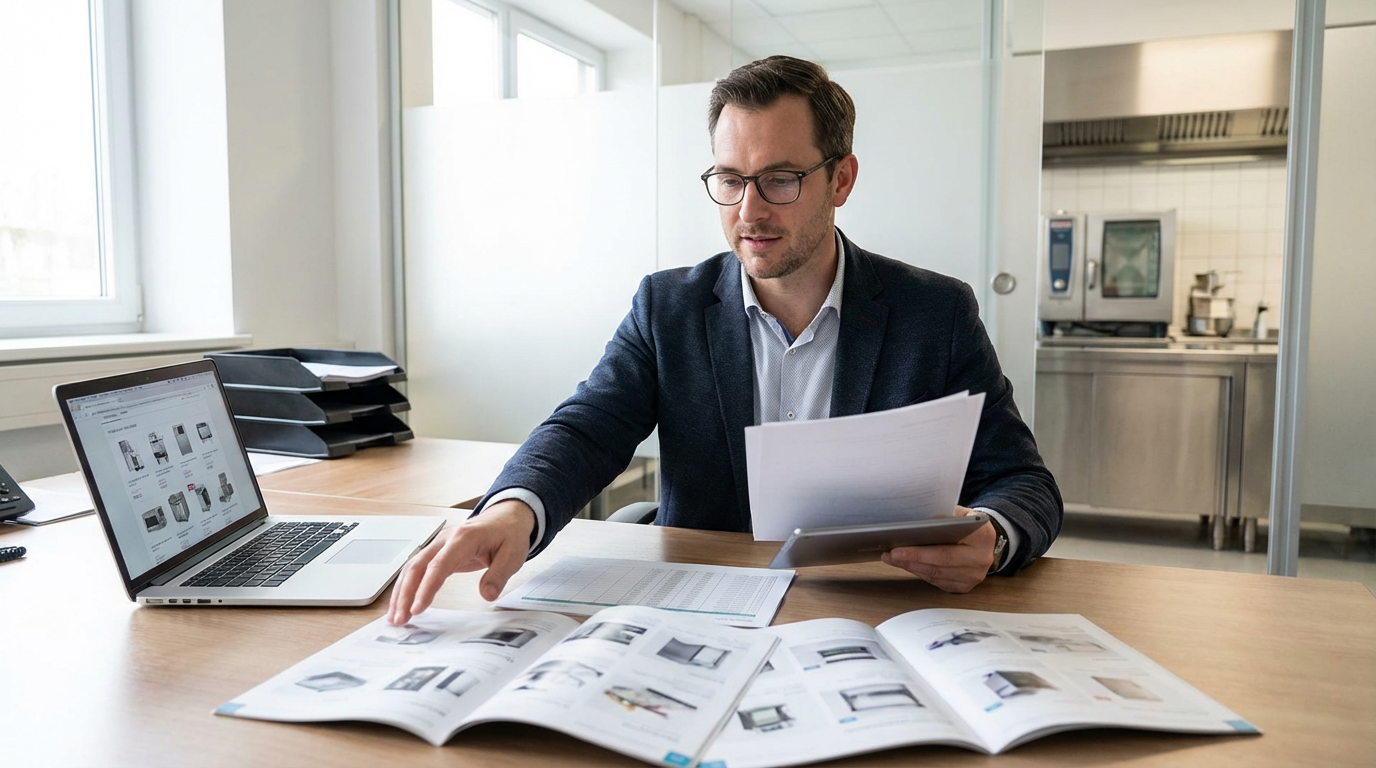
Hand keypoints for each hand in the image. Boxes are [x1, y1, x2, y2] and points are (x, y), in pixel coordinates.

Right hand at [387, 499, 535, 624]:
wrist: (506, 518)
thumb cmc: (508, 534)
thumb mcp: (513, 554)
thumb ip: (499, 575)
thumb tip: (487, 595)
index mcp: (464, 538)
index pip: (439, 565)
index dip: (426, 588)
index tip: (418, 608)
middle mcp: (445, 540)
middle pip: (417, 566)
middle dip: (405, 594)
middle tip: (400, 619)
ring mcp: (438, 545)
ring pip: (412, 568)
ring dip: (401, 593)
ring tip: (396, 617)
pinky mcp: (437, 553)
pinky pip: (416, 570)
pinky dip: (407, 587)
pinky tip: (402, 604)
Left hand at [880, 507, 995, 592]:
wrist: (985, 540)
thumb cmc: (968, 524)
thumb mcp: (960, 513)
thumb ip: (942, 517)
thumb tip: (913, 523)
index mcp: (982, 537)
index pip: (946, 549)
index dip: (919, 551)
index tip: (898, 546)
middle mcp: (981, 559)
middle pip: (940, 564)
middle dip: (911, 559)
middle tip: (890, 554)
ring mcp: (974, 576)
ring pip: (936, 575)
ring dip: (912, 567)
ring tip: (893, 558)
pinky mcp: (965, 586)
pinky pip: (938, 582)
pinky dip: (920, 573)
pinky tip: (907, 564)